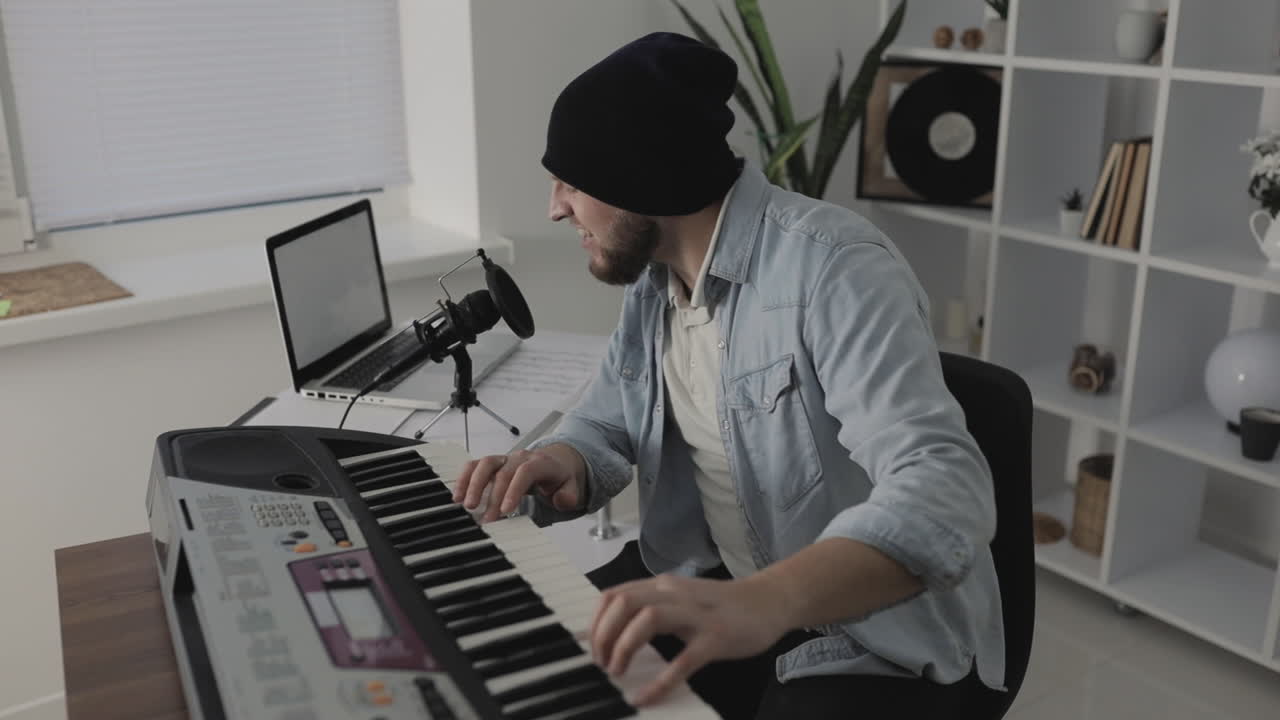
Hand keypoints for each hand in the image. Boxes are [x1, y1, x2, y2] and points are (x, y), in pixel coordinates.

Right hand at [451, 446, 583, 522]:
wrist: (556, 461)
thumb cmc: (559, 476)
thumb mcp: (572, 486)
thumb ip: (569, 495)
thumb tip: (559, 499)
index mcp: (540, 463)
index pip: (525, 472)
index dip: (514, 490)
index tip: (506, 510)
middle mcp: (520, 458)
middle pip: (503, 471)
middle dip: (493, 496)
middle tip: (487, 518)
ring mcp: (504, 459)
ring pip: (485, 464)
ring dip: (473, 484)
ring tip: (466, 505)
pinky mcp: (492, 465)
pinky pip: (474, 466)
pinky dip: (464, 479)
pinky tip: (457, 496)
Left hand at [590, 574, 789, 706]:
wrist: (770, 600)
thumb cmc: (724, 605)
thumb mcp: (682, 600)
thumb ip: (652, 609)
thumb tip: (615, 631)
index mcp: (663, 586)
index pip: (615, 594)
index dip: (596, 622)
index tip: (591, 647)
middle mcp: (675, 594)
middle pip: (624, 602)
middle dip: (603, 634)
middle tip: (601, 662)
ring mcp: (697, 615)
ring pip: (647, 620)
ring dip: (623, 647)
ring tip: (617, 671)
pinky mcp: (715, 638)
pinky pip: (682, 660)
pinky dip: (660, 681)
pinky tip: (646, 697)